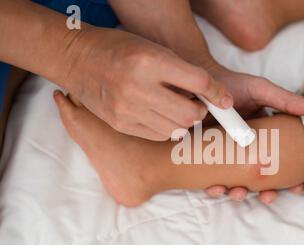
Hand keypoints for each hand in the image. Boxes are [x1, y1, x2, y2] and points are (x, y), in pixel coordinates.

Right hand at [57, 27, 233, 140]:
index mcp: (150, 61)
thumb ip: (182, 72)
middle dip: (201, 112)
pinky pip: (158, 135)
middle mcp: (139, 87)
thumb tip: (212, 96)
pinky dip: (167, 128)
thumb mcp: (154, 49)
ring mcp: (128, 109)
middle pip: (190, 114)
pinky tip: (161, 115)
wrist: (78, 58)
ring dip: (184, 122)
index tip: (225, 100)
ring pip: (176, 129)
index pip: (198, 82)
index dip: (217, 93)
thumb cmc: (120, 49)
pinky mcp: (121, 124)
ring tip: (176, 108)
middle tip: (197, 105)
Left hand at [203, 64, 303, 203]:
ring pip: (237, 182)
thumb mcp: (261, 91)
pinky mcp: (206, 159)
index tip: (298, 188)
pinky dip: (214, 187)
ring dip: (239, 193)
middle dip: (266, 192)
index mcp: (265, 138)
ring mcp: (227, 156)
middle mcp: (247, 150)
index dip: (291, 178)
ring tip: (238, 193)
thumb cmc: (232, 86)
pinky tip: (215, 188)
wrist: (197, 85)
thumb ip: (286, 100)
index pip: (281, 161)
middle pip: (260, 178)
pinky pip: (212, 178)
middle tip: (268, 196)